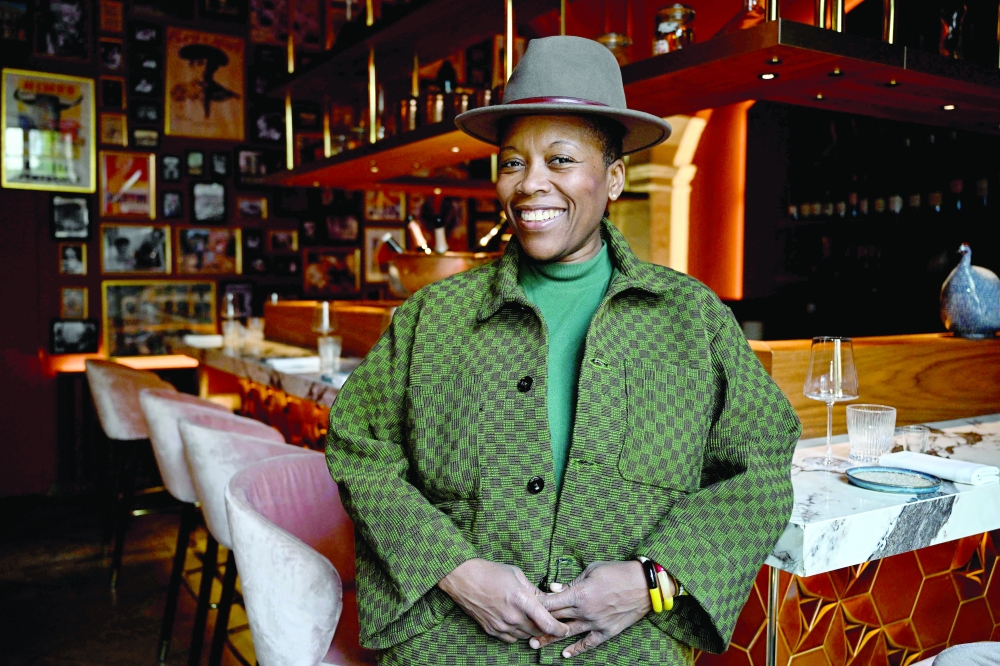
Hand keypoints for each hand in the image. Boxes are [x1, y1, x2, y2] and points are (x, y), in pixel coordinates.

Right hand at [438, 558, 570, 643]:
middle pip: (538, 631)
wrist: (464, 578)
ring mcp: (501, 625)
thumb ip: (534, 590)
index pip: (547, 623)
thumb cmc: (491, 572)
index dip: (560, 629)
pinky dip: (518, 633)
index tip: (565, 628)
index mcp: (522, 599)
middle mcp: (512, 616)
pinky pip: (511, 639)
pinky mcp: (491, 630)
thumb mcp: (517, 575)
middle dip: (547, 628)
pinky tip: (517, 623)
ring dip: (532, 630)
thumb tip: (547, 598)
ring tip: (532, 620)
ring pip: (525, 636)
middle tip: (551, 622)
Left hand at [532, 560, 659, 657]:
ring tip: (534, 644)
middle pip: (556, 619)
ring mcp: (596, 623)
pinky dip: (577, 649)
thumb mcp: (592, 570)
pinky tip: (565, 654)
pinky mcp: (607, 631)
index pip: (551, 602)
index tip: (523, 607)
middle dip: (537, 624)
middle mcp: (585, 611)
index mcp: (579, 594)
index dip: (536, 605)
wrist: (644, 585)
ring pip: (568, 633)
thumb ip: (571, 581)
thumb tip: (553, 587)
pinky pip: (589, 642)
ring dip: (550, 639)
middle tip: (521, 629)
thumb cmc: (617, 572)